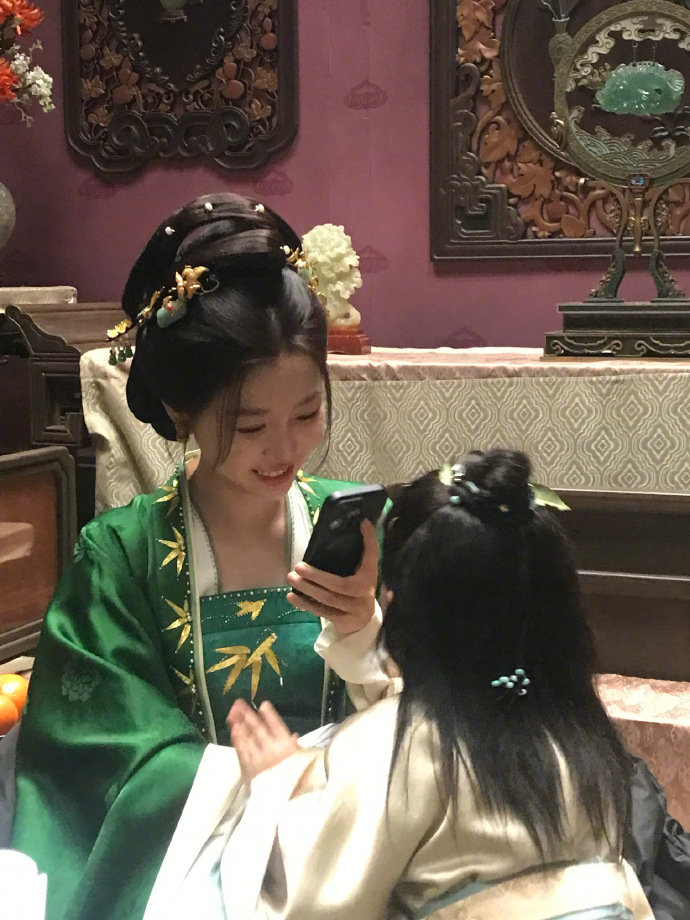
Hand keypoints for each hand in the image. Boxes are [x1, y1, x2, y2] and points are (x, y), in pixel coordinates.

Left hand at [227, 699, 297, 781]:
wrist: (284, 801)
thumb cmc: (295, 777)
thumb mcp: (300, 760)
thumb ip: (294, 747)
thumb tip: (293, 736)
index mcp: (287, 746)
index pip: (277, 726)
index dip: (269, 715)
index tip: (263, 705)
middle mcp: (271, 750)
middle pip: (258, 728)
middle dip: (248, 715)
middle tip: (239, 704)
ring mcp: (258, 758)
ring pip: (247, 737)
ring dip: (239, 723)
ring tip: (233, 713)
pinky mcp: (248, 767)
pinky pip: (241, 751)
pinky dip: (237, 739)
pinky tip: (233, 730)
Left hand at [287, 518, 377, 635]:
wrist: (364, 623)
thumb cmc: (358, 590)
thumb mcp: (361, 573)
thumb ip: (358, 554)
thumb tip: (359, 523)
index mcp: (369, 576)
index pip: (371, 556)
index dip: (369, 540)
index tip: (363, 523)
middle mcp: (365, 593)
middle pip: (339, 585)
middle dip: (317, 576)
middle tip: (298, 566)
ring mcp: (355, 609)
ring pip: (328, 599)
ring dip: (307, 589)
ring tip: (292, 578)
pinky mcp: (344, 621)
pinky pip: (322, 613)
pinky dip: (305, 605)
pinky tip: (291, 596)